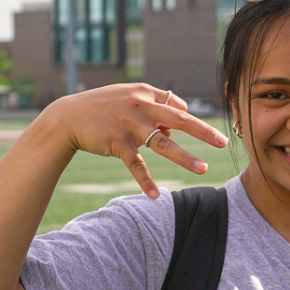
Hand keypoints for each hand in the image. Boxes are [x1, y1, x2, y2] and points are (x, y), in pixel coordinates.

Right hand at [35, 84, 229, 197]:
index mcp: (144, 93)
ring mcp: (129, 125)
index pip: (176, 104)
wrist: (67, 117)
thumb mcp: (127, 98)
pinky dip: (146, 181)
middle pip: (179, 120)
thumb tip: (174, 127)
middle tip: (223, 142)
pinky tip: (156, 195)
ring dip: (185, 158)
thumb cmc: (101, 107)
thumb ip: (152, 107)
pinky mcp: (117, 143)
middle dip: (204, 132)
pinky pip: (137, 165)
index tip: (190, 127)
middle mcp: (140, 107)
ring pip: (163, 144)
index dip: (184, 117)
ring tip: (203, 170)